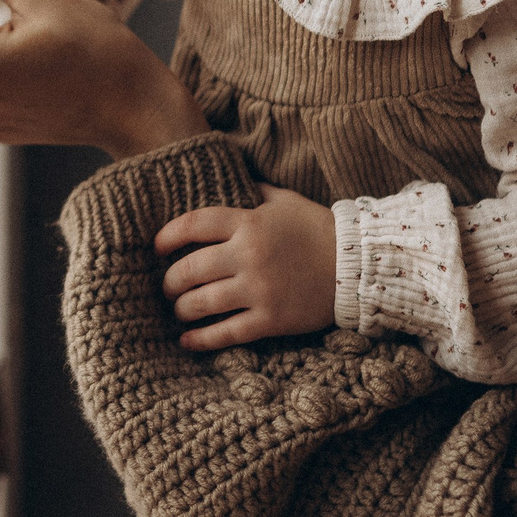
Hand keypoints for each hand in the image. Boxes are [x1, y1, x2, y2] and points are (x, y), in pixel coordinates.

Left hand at [155, 184, 337, 349]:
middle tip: (167, 286)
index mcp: (249, 222)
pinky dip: (201, 339)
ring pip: (202, 304)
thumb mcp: (284, 201)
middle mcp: (249, 256)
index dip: (167, 235)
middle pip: (189, 269)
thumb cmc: (318, 229)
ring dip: (182, 309)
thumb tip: (227, 176)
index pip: (193, 224)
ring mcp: (259, 290)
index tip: (156, 246)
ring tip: (179, 310)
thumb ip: (252, 191)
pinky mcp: (271, 319)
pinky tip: (187, 340)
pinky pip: (226, 333)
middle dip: (170, 281)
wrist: (359, 266)